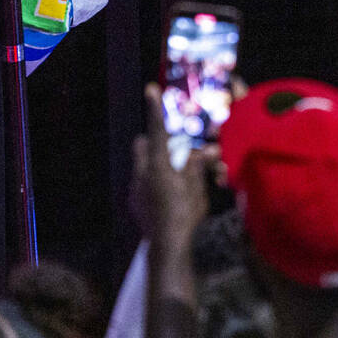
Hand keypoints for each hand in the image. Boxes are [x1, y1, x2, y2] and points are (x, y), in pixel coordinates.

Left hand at [131, 84, 207, 242]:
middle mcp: (142, 174)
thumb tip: (203, 152)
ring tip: (175, 176)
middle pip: (141, 145)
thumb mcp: (197, 187)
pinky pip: (142, 182)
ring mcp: (135, 190)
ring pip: (142, 165)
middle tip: (173, 149)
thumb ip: (195, 167)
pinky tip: (169, 195)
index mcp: (159, 166)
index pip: (157, 130)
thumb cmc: (187, 214)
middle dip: (153, 142)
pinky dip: (154, 181)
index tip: (151, 89)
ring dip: (155, 163)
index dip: (154, 108)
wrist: (168, 247)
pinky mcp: (135, 203)